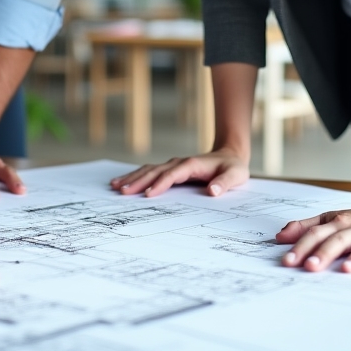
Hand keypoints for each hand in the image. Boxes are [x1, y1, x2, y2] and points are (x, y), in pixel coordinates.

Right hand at [109, 148, 249, 197]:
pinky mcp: (170, 170)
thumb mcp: (235, 175)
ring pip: (148, 170)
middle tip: (121, 191)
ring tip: (115, 186)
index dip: (160, 184)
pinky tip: (123, 182)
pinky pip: (150, 172)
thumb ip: (224, 184)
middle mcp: (178, 163)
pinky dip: (135, 176)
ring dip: (132, 178)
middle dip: (138, 181)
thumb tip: (212, 191)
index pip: (172, 175)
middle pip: (154, 171)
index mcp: (191, 165)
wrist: (229, 155)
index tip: (147, 195)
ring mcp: (172, 165)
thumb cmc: (232, 168)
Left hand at [276, 196, 350, 272]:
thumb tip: (280, 236)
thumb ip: (306, 227)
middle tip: (309, 267)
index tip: (287, 261)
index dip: (301, 246)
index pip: (316, 234)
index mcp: (338, 223)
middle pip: (337, 240)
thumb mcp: (332, 219)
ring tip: (346, 270)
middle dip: (323, 253)